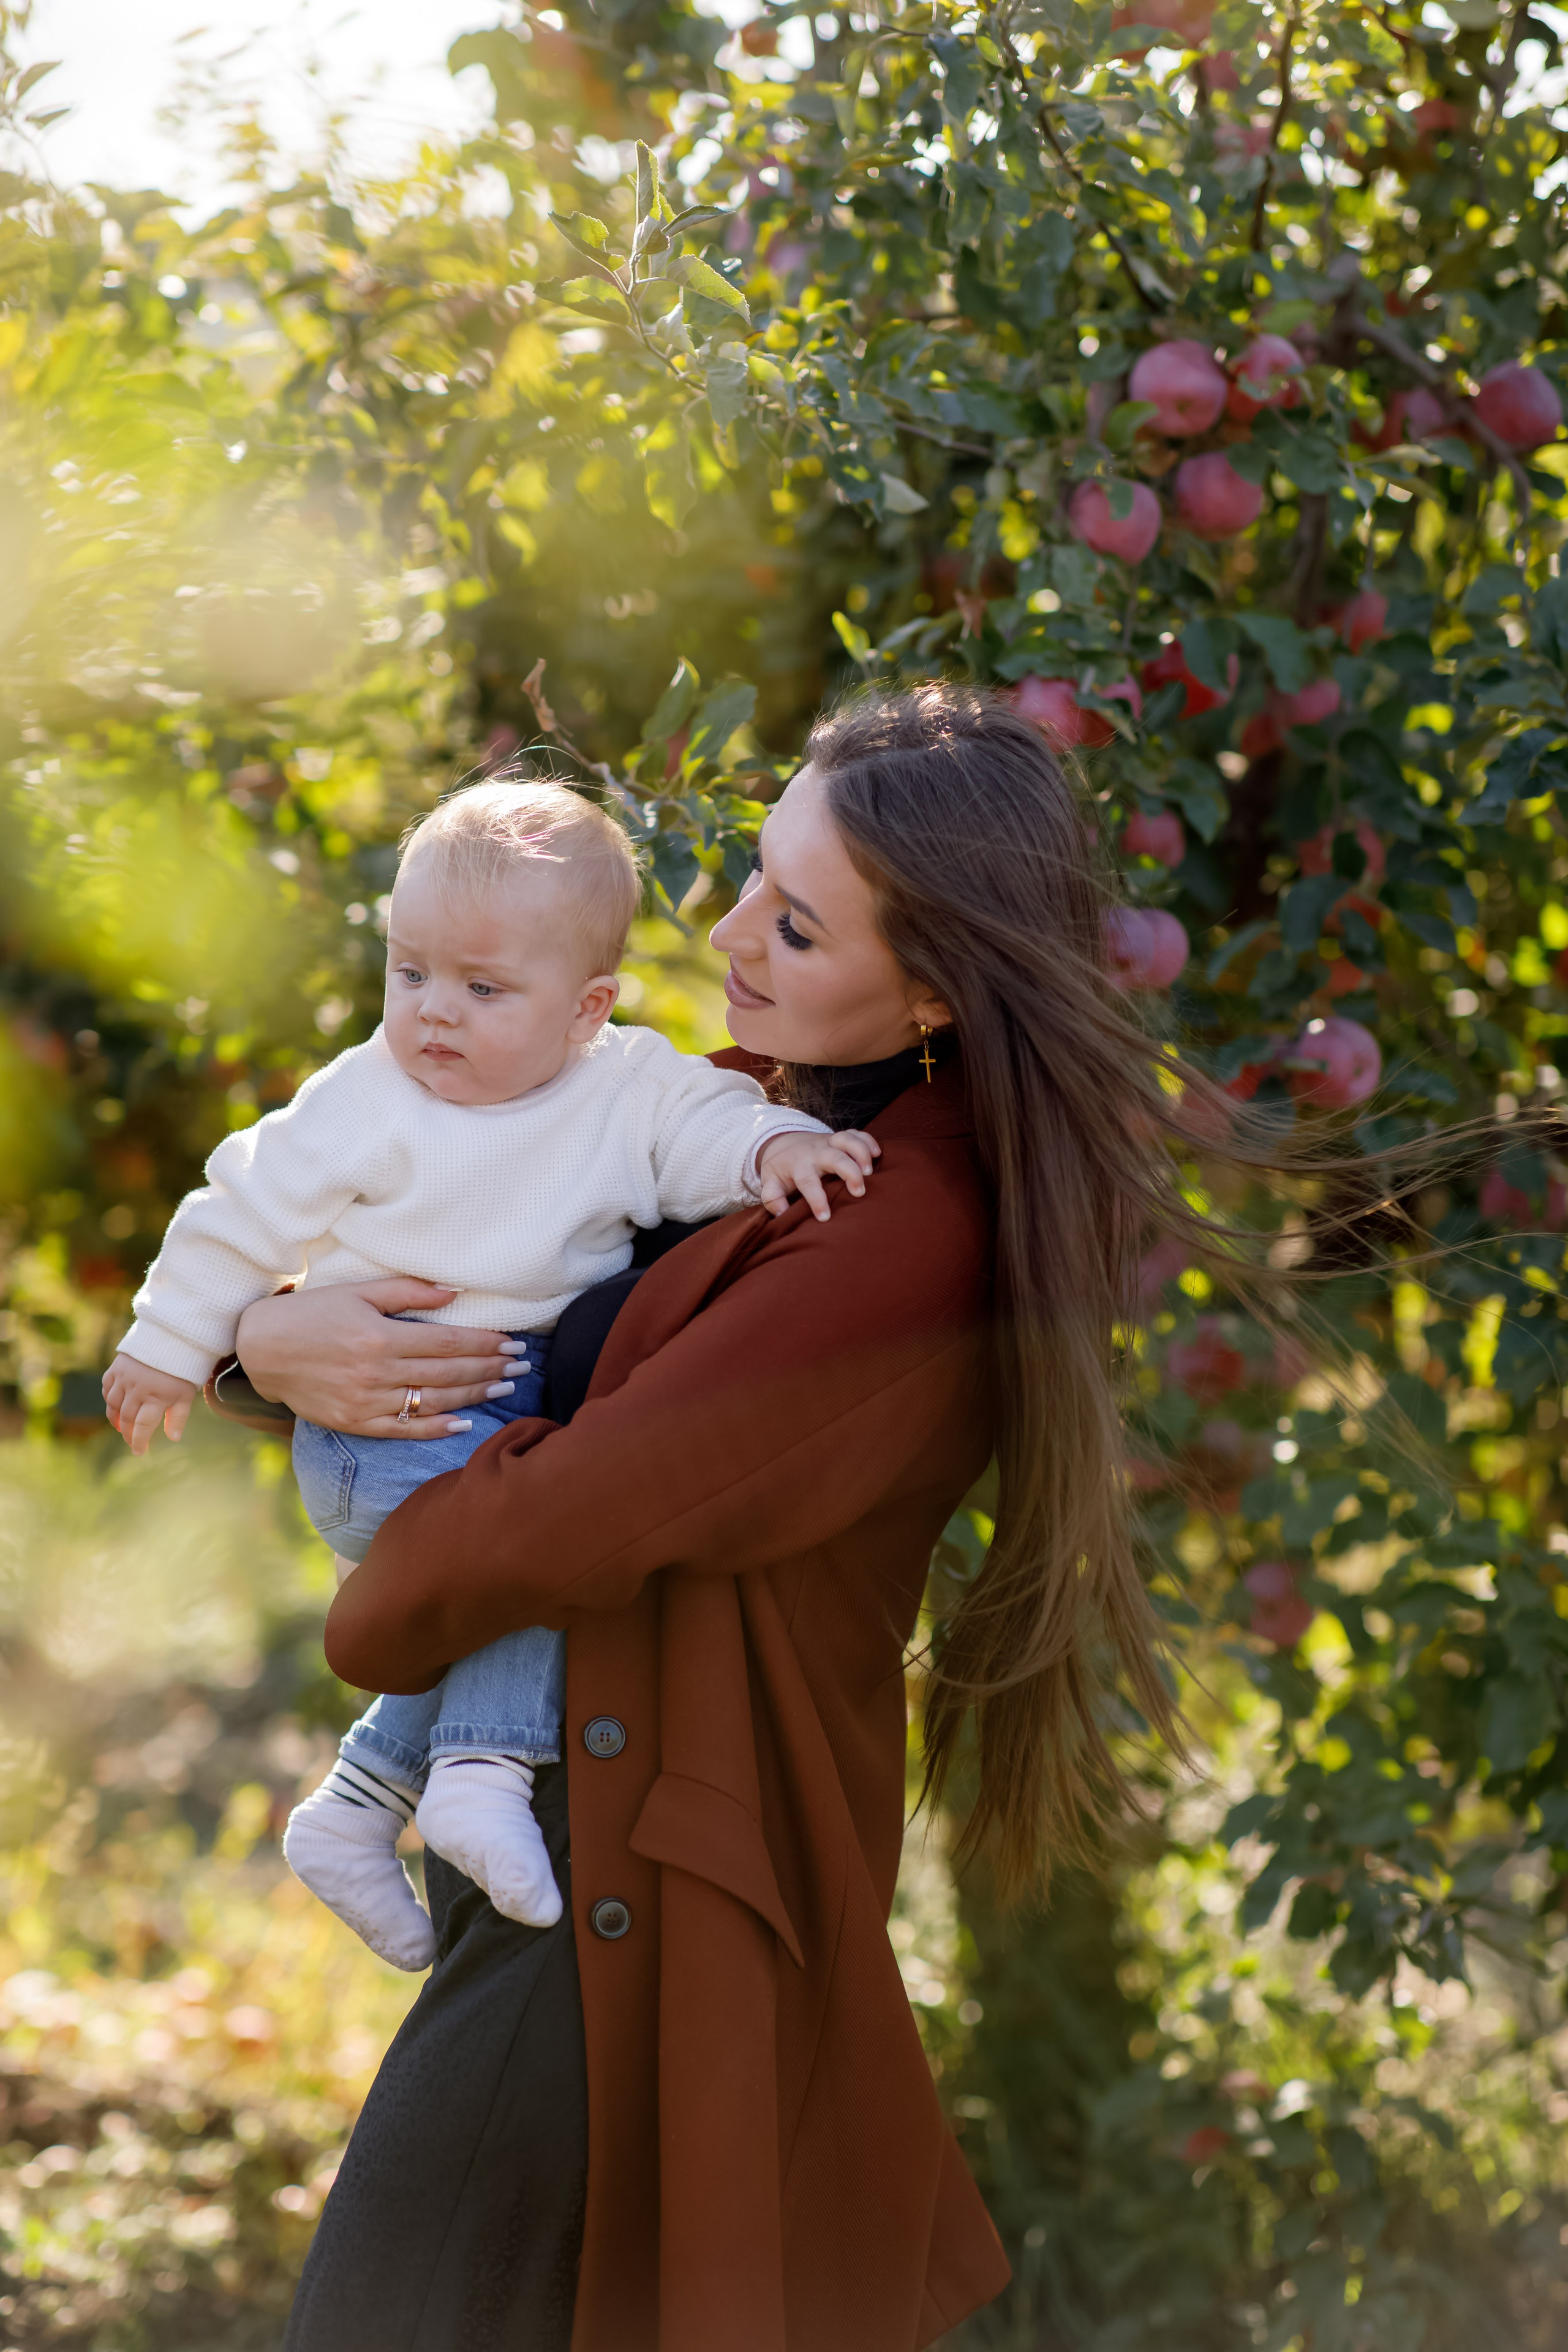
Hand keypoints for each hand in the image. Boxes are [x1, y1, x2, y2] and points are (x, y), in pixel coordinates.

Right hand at [103, 1354, 197, 1453]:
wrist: (172, 1339)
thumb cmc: (181, 1371)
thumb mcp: (186, 1394)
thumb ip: (178, 1417)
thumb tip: (173, 1439)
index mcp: (157, 1396)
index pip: (142, 1426)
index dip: (138, 1441)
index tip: (138, 1452)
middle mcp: (138, 1388)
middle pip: (127, 1418)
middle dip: (128, 1433)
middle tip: (131, 1441)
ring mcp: (124, 1378)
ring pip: (113, 1405)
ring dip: (116, 1419)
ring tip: (121, 1427)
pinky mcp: (116, 1368)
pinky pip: (107, 1389)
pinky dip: (109, 1400)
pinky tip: (115, 1407)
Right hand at [235, 1277, 521, 1438]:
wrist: (262, 1350)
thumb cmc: (313, 1313)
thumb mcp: (358, 1291)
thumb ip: (408, 1291)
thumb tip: (456, 1292)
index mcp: (381, 1336)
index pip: (449, 1343)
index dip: (486, 1344)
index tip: (513, 1343)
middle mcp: (377, 1372)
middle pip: (448, 1374)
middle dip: (490, 1369)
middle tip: (521, 1365)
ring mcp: (366, 1402)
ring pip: (433, 1402)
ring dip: (474, 1396)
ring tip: (504, 1387)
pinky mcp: (355, 1423)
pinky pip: (404, 1429)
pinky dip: (436, 1428)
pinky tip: (463, 1423)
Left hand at [756, 1127, 879, 1222]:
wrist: (782, 1141)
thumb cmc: (780, 1168)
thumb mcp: (770, 1183)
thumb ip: (772, 1199)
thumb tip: (782, 1214)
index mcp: (798, 1165)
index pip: (807, 1182)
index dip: (817, 1200)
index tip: (825, 1217)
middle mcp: (815, 1151)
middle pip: (834, 1157)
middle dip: (849, 1172)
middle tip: (859, 1192)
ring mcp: (828, 1142)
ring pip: (847, 1139)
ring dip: (861, 1152)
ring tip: (870, 1172)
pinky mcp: (839, 1138)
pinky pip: (856, 1133)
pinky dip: (868, 1140)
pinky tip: (877, 1154)